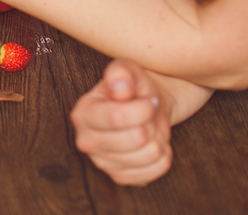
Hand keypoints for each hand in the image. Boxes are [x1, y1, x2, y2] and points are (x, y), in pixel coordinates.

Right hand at [71, 59, 172, 185]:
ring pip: (150, 154)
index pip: (117, 117)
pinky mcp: (121, 177)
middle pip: (137, 138)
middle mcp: (86, 141)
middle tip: (148, 114)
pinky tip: (153, 144)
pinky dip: (163, 156)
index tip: (148, 100)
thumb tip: (121, 90)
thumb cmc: (134, 87)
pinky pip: (156, 170)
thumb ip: (121, 73)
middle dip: (151, 123)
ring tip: (150, 127)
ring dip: (159, 138)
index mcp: (83, 114)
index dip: (143, 108)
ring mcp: (103, 163)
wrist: (145, 107)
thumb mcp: (127, 70)